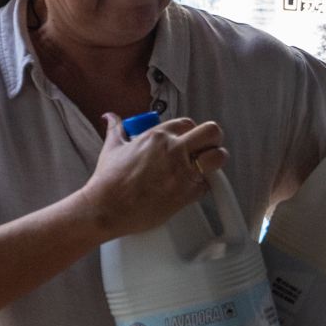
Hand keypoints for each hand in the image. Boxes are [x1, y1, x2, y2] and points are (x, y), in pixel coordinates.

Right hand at [74, 114, 227, 240]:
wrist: (107, 208)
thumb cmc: (108, 180)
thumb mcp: (112, 148)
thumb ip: (116, 129)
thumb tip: (110, 117)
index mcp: (157, 136)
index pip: (188, 124)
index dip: (191, 132)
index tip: (188, 140)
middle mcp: (174, 150)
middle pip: (212, 133)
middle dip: (213, 140)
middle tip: (207, 149)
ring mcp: (182, 171)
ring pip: (218, 157)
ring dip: (216, 160)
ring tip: (206, 167)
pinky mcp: (187, 193)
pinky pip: (207, 185)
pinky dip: (202, 187)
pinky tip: (191, 189)